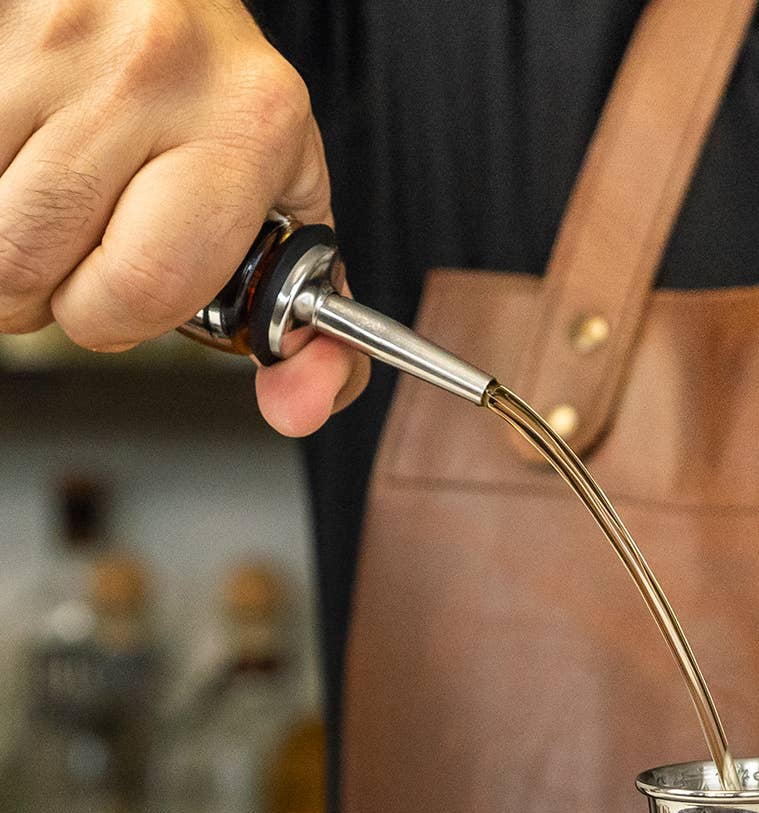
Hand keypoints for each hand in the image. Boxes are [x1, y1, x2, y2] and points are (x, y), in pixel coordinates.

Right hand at [1, 0, 366, 434]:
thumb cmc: (227, 113)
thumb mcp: (291, 215)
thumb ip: (309, 332)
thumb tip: (298, 409)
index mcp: (249, 129)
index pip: (145, 287)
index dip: (117, 320)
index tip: (127, 299)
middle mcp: (155, 73)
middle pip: (27, 267)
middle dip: (45, 294)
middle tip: (83, 254)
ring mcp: (57, 39)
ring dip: (2, 247)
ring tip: (55, 208)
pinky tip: (21, 165)